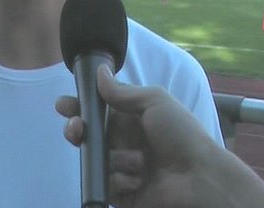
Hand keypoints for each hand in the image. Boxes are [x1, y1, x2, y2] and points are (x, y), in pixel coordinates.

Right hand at [56, 65, 212, 207]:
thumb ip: (122, 91)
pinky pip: (106, 182)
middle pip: (88, 133)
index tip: (63, 104)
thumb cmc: (180, 134)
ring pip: (96, 157)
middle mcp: (123, 140)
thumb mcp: (154, 101)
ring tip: (137, 161)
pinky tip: (137, 180)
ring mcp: (121, 166)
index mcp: (130, 118)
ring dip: (112, 157)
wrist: (200, 178)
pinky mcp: (121, 192)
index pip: (98, 108)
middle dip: (77, 129)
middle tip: (76, 128)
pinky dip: (119, 179)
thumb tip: (98, 72)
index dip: (79, 105)